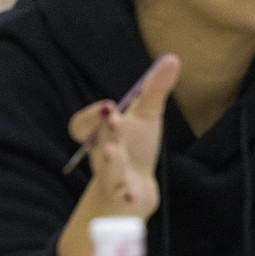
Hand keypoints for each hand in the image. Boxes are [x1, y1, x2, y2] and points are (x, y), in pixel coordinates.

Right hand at [57, 54, 180, 255]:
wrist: (133, 189)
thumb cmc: (135, 147)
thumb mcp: (146, 117)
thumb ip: (155, 90)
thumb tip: (173, 58)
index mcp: (104, 134)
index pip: (81, 126)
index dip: (90, 117)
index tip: (108, 106)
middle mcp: (104, 154)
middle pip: (99, 142)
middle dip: (106, 130)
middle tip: (112, 116)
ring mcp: (112, 177)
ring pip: (107, 170)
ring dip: (110, 161)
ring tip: (111, 152)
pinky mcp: (124, 196)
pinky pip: (122, 197)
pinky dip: (127, 196)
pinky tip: (133, 196)